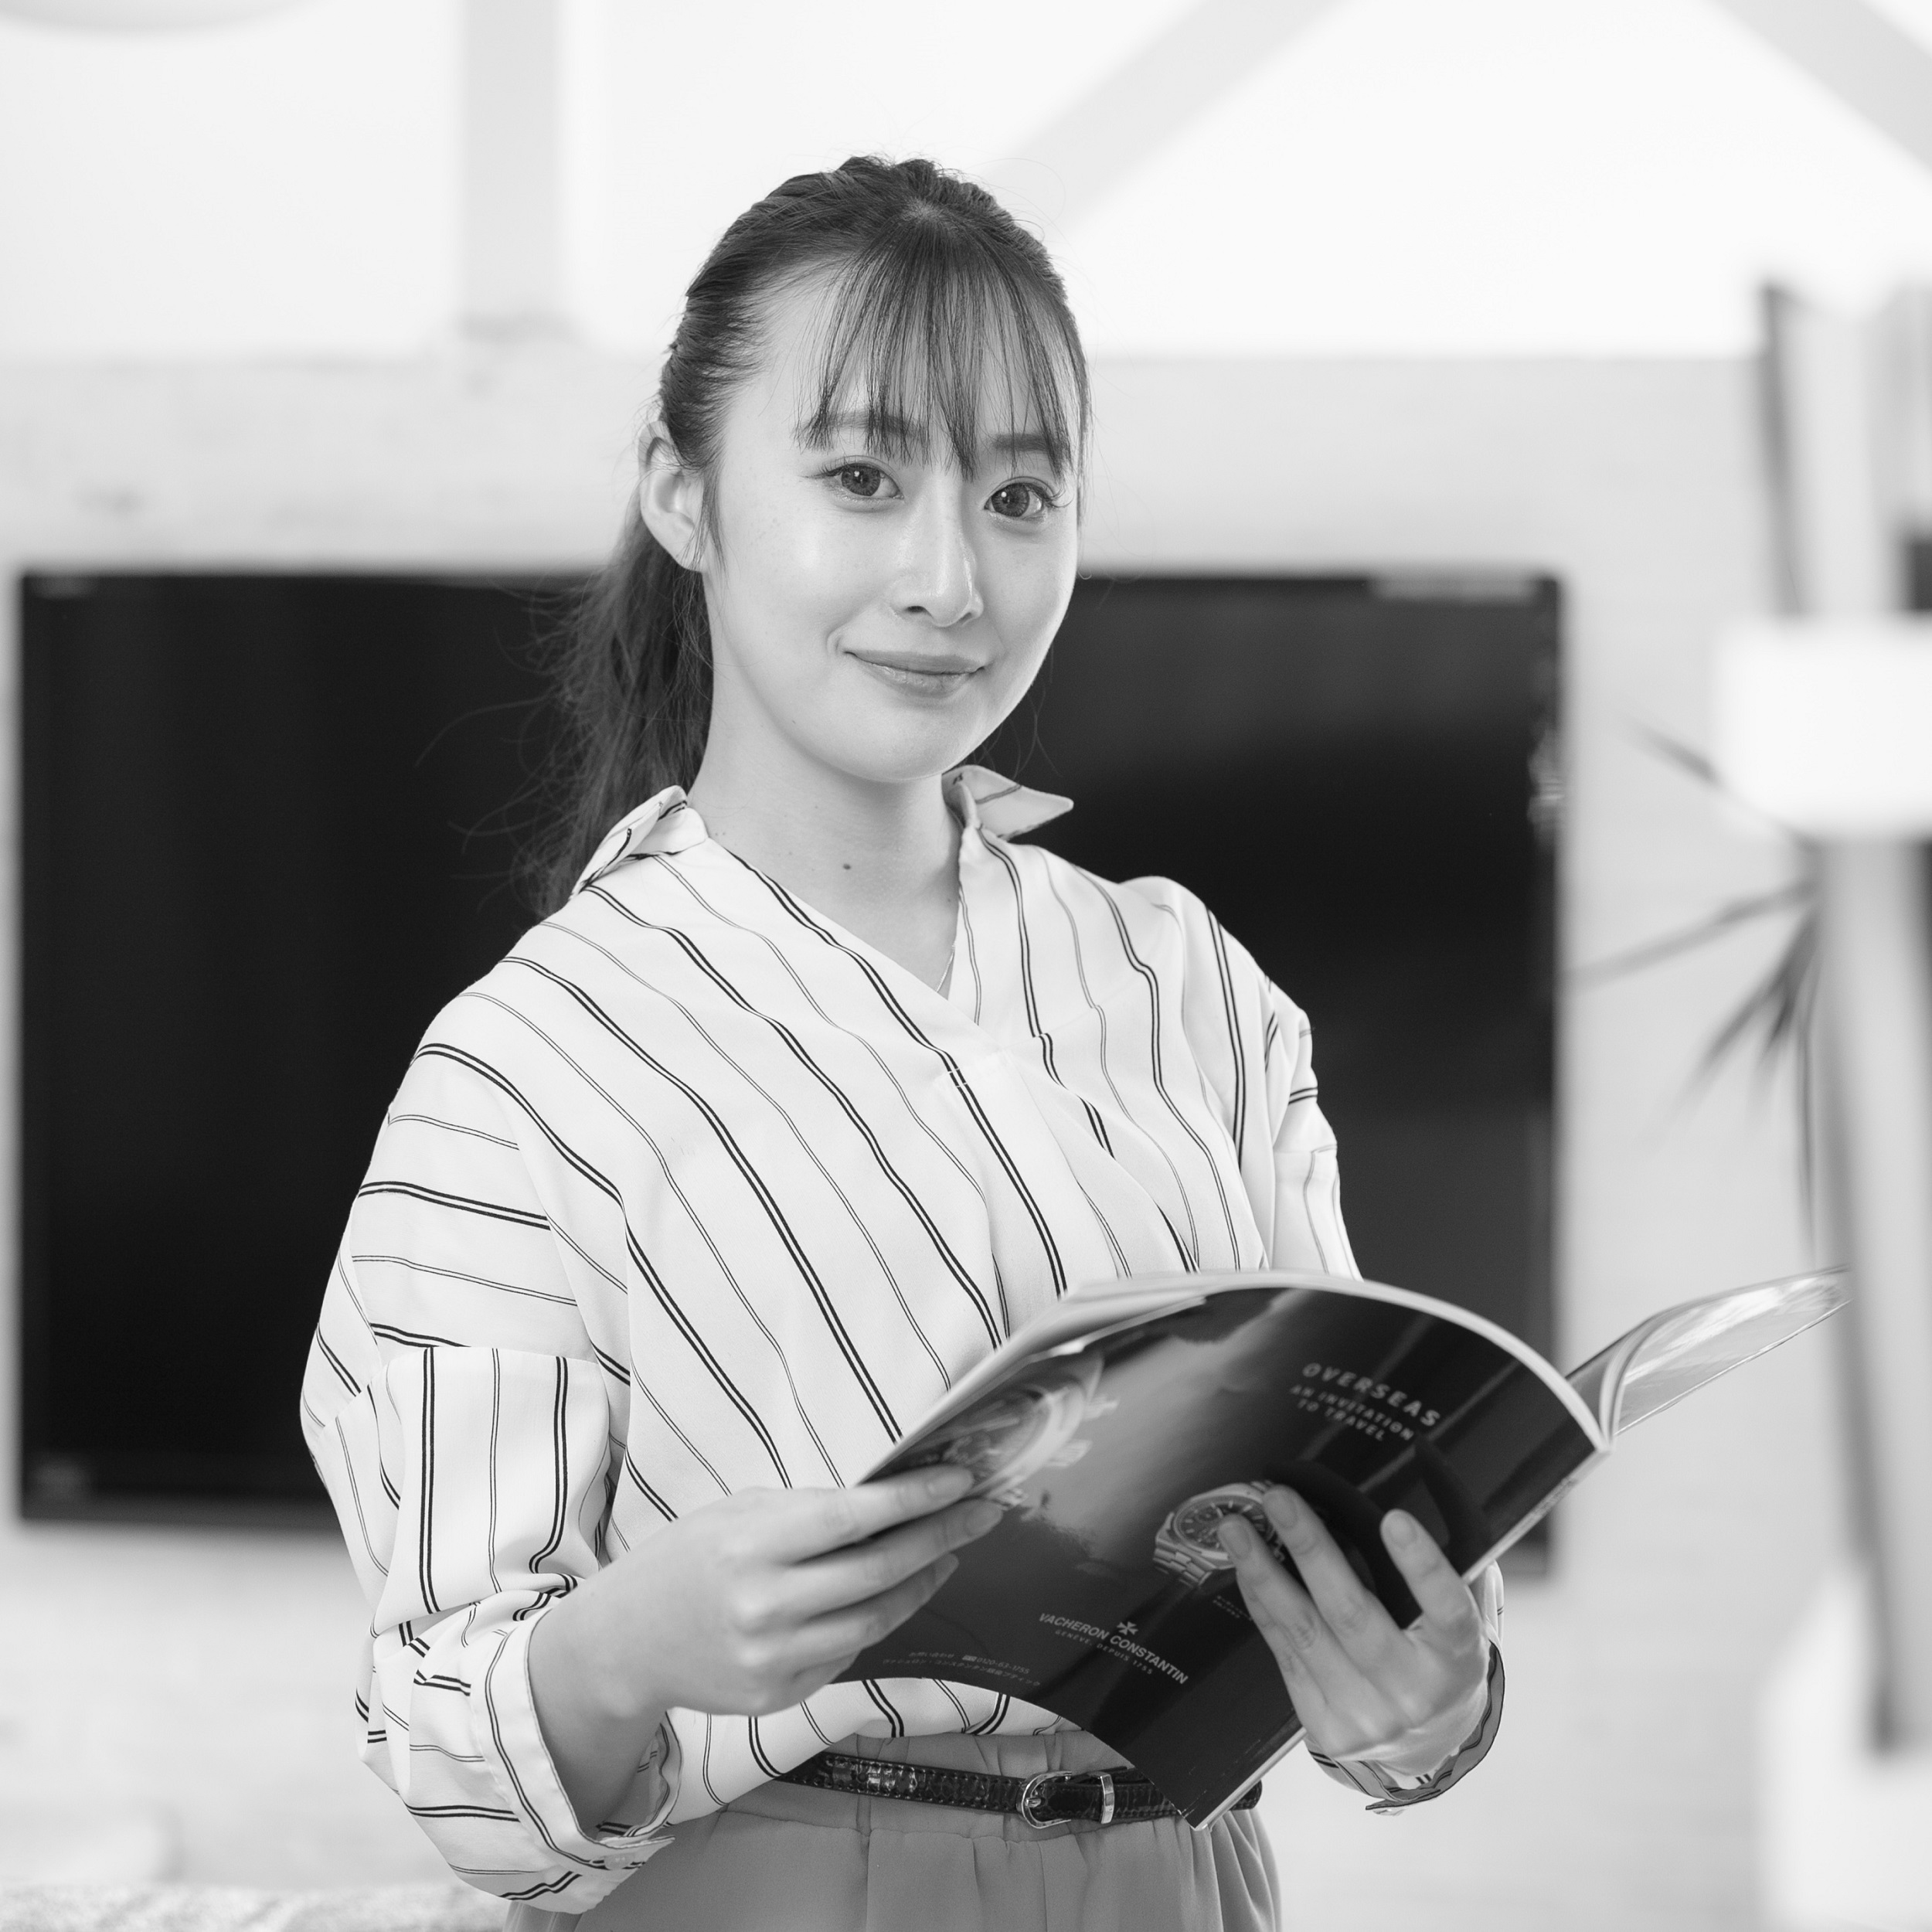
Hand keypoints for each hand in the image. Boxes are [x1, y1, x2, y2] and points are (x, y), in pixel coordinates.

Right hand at [530, 1464, 1000, 1823]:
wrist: (626, 1643)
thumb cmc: (687, 1559)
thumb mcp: (739, 1513)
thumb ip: (809, 1512)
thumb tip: (893, 1502)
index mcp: (753, 1544)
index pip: (853, 1518)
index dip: (916, 1499)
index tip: (965, 1481)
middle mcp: (766, 1605)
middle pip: (879, 1570)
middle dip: (942, 1535)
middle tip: (984, 1510)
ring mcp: (774, 1658)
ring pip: (876, 1619)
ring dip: (923, 1581)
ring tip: (950, 1550)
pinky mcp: (778, 1695)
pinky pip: (849, 1653)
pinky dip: (882, 1617)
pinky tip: (900, 1590)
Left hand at [1217, 1487, 1488, 1776]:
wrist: (1428, 1748)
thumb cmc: (1438, 1660)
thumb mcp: (1457, 1623)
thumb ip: (1445, 1571)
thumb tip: (1413, 1488)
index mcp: (1458, 1659)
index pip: (1448, 1611)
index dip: (1422, 1566)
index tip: (1394, 1518)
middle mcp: (1414, 1693)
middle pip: (1353, 1614)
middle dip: (1311, 1549)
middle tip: (1279, 1499)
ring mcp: (1366, 1715)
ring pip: (1304, 1633)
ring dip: (1263, 1573)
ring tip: (1234, 1528)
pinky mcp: (1325, 1727)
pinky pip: (1285, 1653)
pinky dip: (1262, 1604)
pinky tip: (1244, 1566)